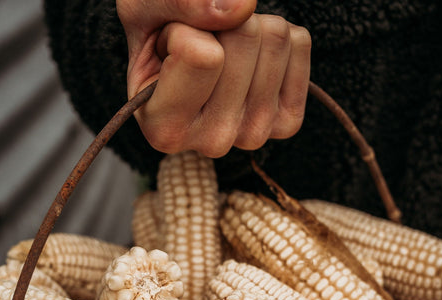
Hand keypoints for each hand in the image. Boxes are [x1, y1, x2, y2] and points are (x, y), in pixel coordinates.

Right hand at [117, 0, 310, 156]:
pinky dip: (279, 32)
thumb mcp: (142, 8)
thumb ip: (180, 4)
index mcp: (165, 129)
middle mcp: (212, 143)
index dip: (184, 27)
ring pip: (274, 38)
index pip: (203, 56)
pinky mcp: (287, 122)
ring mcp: (253, 135)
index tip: (168, 46)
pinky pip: (299, 45)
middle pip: (244, 37)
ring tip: (224, 47)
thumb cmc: (156, 33)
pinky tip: (252, 56)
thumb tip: (242, 8)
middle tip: (202, 42)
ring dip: (249, 23)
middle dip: (222, 23)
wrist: (188, 53)